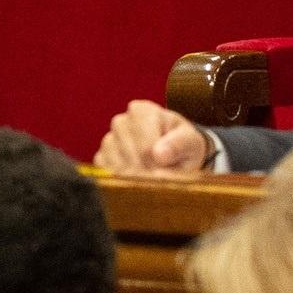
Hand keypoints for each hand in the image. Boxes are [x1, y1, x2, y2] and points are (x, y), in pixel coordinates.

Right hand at [96, 102, 211, 174]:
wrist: (175, 153)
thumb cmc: (183, 144)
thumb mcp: (191, 141)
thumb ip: (179, 144)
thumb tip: (159, 155)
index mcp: (143, 111)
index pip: (146, 146)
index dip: (159, 164)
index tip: (170, 167)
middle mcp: (121, 121)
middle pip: (131, 158)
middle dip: (149, 173)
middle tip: (163, 177)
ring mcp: (108, 139)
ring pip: (118, 168)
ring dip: (137, 179)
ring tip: (153, 176)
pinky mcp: (101, 157)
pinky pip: (108, 174)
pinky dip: (124, 181)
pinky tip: (138, 178)